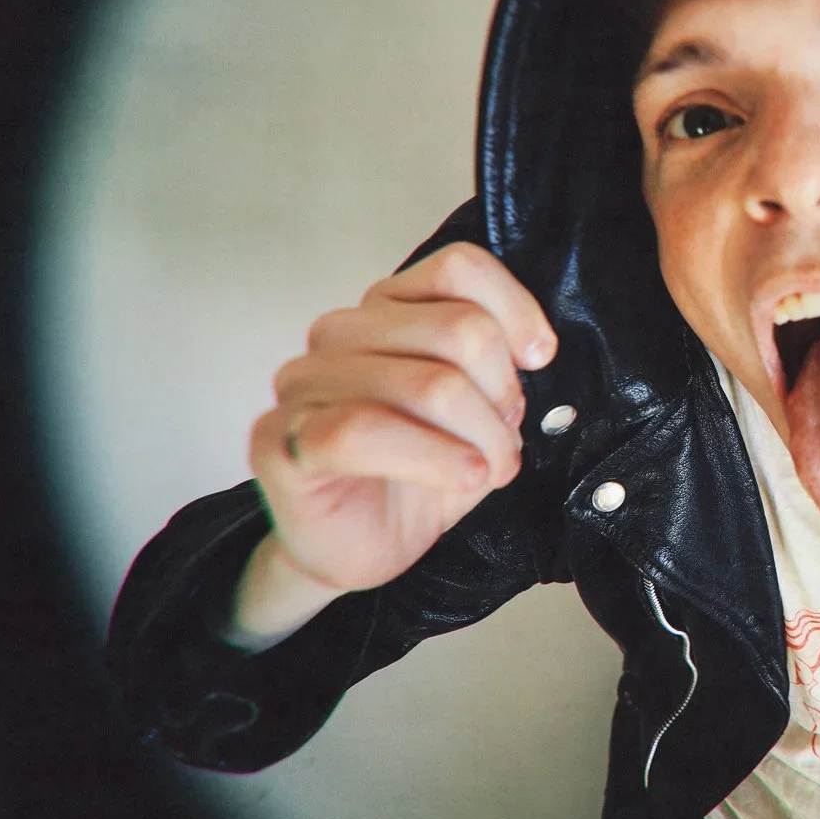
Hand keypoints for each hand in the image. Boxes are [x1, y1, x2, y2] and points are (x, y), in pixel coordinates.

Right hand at [245, 242, 555, 604]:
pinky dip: (432, 457)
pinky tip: (463, 476)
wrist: (359, 550)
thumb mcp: (479, 413)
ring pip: (424, 383)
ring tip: (488, 470)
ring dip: (481, 437)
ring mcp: (305, 383)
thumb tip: (533, 348)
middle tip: (506, 443)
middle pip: (458, 329)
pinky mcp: (280, 439)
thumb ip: (497, 367)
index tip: (539, 359)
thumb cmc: (419, 476)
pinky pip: (363, 431)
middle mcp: (339, 333)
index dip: (514, 308)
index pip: (457, 268)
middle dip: (503, 395)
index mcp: (386, 310)